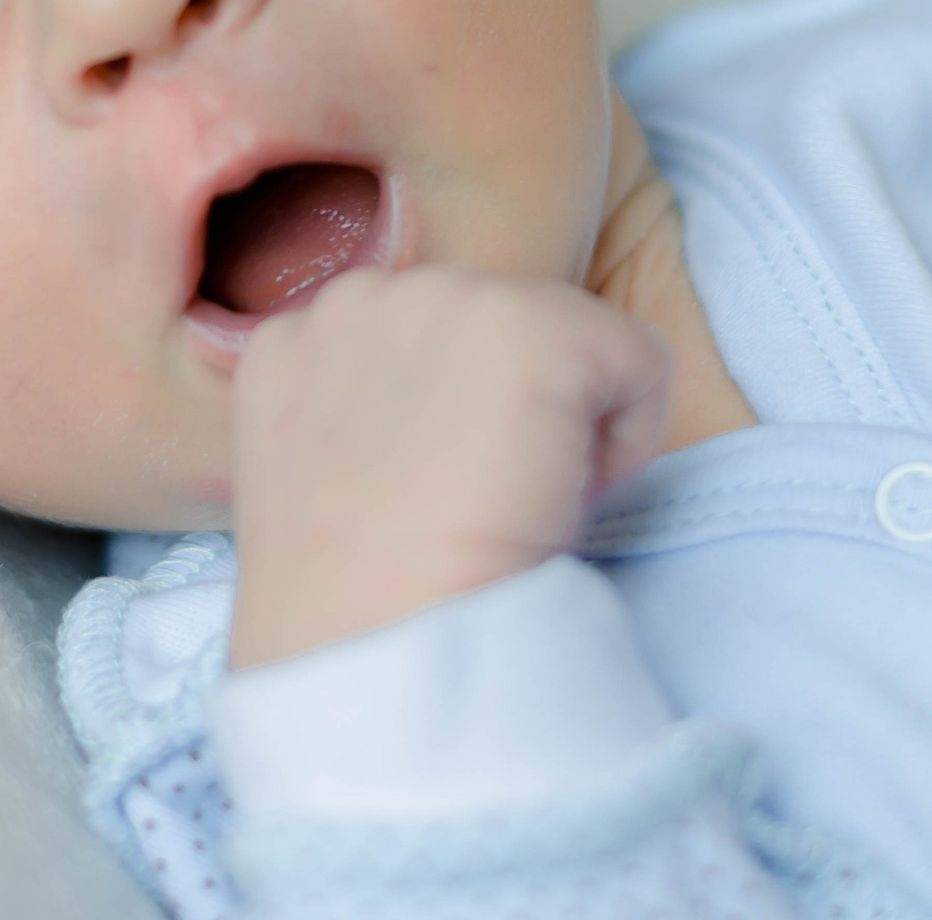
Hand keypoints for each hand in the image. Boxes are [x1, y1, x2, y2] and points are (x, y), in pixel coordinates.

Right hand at [227, 268, 671, 668]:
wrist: (373, 636)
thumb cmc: (349, 603)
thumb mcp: (322, 481)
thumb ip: (361, 422)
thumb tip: (446, 431)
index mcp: (294, 337)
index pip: (417, 346)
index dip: (449, 425)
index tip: (434, 504)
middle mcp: (361, 295)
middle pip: (490, 331)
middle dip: (503, 408)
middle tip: (477, 508)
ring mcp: (445, 297)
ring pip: (563, 339)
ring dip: (560, 415)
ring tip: (511, 503)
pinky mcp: (531, 324)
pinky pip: (637, 362)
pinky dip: (629, 438)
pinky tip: (559, 497)